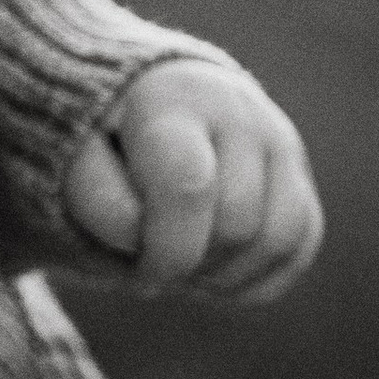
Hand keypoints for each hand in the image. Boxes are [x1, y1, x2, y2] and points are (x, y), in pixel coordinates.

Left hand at [63, 57, 322, 298]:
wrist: (148, 101)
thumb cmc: (104, 140)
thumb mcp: (78, 159)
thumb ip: (98, 198)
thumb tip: (145, 239)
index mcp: (176, 100)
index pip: (189, 189)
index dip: (167, 252)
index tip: (139, 272)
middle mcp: (240, 113)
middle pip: (238, 225)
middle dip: (194, 266)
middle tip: (157, 266)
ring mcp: (279, 141)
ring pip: (279, 239)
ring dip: (228, 276)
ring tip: (184, 268)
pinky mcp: (299, 174)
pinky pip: (300, 245)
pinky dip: (258, 278)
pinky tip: (214, 271)